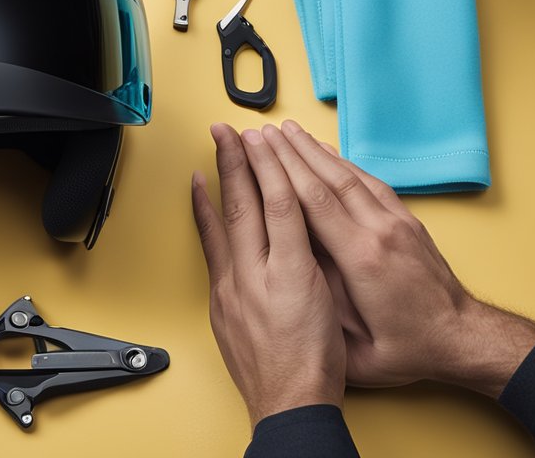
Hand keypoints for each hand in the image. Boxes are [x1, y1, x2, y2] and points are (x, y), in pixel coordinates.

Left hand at [191, 123, 345, 424]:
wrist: (289, 404)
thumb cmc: (320, 362)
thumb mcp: (334, 304)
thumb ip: (319, 261)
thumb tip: (305, 224)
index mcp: (294, 274)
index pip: (281, 205)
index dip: (270, 167)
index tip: (263, 139)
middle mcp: (257, 275)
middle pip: (246, 206)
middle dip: (237, 162)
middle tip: (227, 130)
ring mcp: (232, 287)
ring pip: (223, 223)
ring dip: (217, 183)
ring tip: (211, 151)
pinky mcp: (219, 301)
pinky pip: (210, 248)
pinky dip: (204, 218)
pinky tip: (200, 199)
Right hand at [264, 120, 534, 396]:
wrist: (463, 339)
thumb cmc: (410, 349)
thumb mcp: (359, 351)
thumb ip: (322, 314)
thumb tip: (290, 277)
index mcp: (363, 260)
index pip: (314, 203)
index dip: (281, 173)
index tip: (256, 151)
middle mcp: (380, 232)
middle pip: (328, 179)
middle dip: (290, 151)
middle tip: (260, 131)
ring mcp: (396, 223)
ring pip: (349, 175)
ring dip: (315, 150)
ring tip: (286, 131)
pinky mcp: (407, 221)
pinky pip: (370, 183)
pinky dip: (344, 163)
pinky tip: (327, 151)